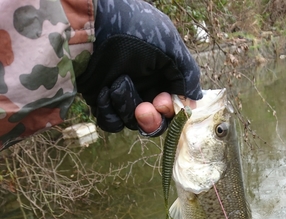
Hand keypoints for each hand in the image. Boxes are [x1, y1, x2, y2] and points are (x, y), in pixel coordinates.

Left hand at [77, 0, 201, 136]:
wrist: (89, 26)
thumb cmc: (132, 30)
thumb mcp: (170, 47)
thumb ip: (188, 75)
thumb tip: (194, 101)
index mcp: (164, 76)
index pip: (174, 108)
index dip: (171, 112)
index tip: (162, 101)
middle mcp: (145, 88)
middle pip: (156, 122)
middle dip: (151, 119)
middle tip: (143, 109)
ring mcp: (123, 97)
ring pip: (133, 123)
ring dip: (126, 106)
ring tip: (117, 82)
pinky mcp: (102, 102)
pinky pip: (111, 122)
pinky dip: (108, 110)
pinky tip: (104, 90)